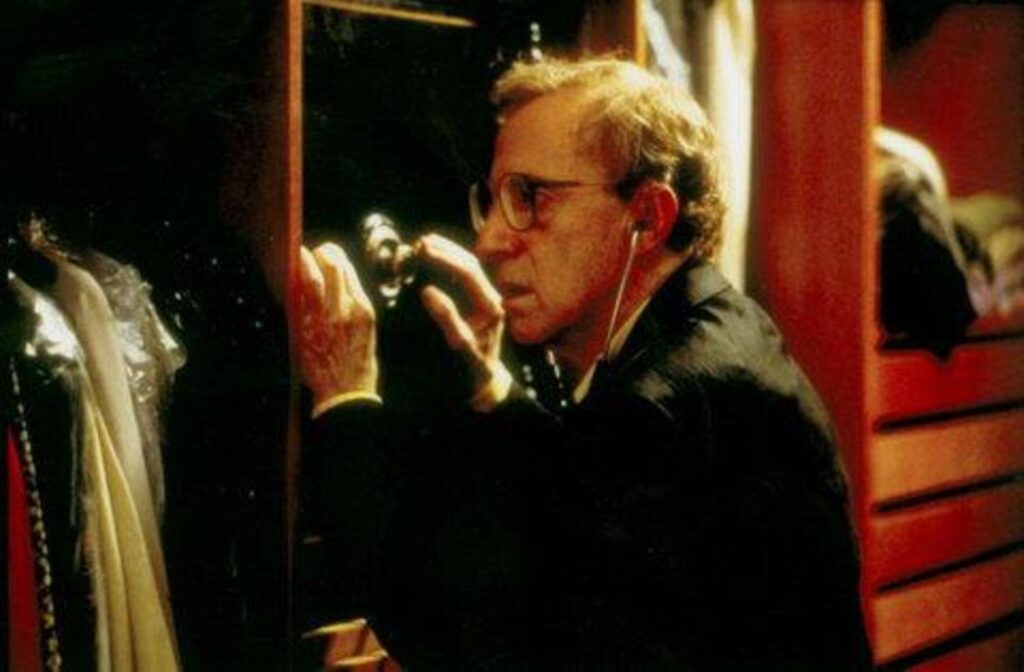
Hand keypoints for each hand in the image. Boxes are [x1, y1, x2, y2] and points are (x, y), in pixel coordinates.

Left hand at [297, 243, 378, 407]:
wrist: (346, 393)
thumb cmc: (358, 365)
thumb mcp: (366, 331)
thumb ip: (354, 307)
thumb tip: (340, 286)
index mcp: (363, 309)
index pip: (349, 271)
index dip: (337, 258)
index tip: (329, 253)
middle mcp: (345, 309)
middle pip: (333, 267)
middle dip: (322, 253)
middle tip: (314, 251)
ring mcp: (324, 318)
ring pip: (314, 277)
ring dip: (305, 262)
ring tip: (299, 254)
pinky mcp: (306, 328)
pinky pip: (298, 298)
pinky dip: (294, 283)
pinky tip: (289, 275)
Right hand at [417, 234, 510, 402]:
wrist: (484, 379)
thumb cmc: (472, 364)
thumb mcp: (458, 343)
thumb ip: (446, 317)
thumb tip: (428, 291)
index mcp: (490, 305)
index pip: (468, 272)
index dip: (446, 258)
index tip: (425, 250)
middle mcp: (491, 296)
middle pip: (470, 263)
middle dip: (446, 249)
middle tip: (422, 241)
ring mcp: (486, 296)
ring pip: (469, 266)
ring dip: (448, 252)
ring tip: (426, 243)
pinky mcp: (478, 299)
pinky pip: (464, 275)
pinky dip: (449, 264)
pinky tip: (434, 258)